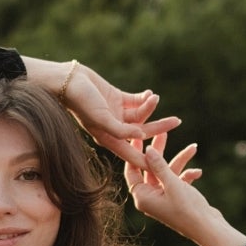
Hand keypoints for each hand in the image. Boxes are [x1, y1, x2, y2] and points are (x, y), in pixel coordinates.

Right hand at [60, 65, 180, 171]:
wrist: (68, 80)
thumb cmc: (81, 101)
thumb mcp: (100, 118)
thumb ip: (120, 129)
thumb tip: (140, 135)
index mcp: (108, 138)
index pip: (132, 152)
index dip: (147, 159)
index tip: (163, 165)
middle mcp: (113, 128)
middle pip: (141, 132)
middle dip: (159, 127)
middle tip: (176, 121)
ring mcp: (115, 113)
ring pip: (140, 115)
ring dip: (150, 107)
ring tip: (155, 98)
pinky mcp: (116, 98)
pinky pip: (135, 101)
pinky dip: (144, 98)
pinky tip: (150, 94)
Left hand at [124, 132, 207, 230]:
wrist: (208, 228)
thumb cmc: (188, 209)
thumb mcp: (172, 184)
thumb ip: (159, 166)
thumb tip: (147, 149)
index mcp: (142, 197)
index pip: (132, 171)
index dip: (135, 153)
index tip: (138, 136)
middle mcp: (150, 198)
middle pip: (150, 169)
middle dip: (159, 152)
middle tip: (162, 132)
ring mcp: (163, 197)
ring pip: (167, 172)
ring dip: (180, 161)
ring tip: (193, 148)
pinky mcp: (175, 197)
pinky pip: (178, 180)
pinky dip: (187, 175)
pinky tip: (198, 173)